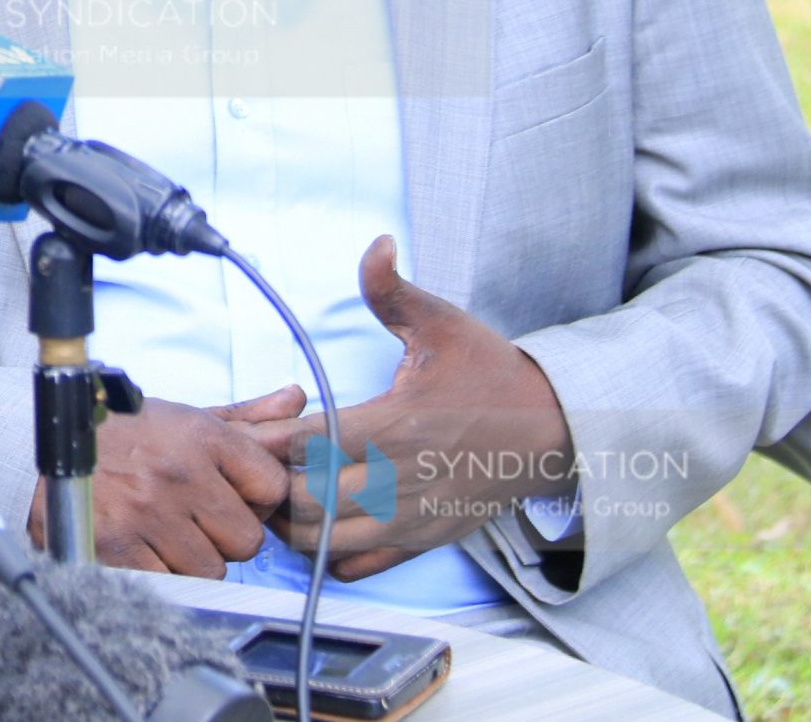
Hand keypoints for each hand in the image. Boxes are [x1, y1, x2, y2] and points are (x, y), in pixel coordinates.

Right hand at [37, 385, 303, 576]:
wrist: (42, 442)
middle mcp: (176, 473)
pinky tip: (141, 547)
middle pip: (246, 540)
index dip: (255, 498)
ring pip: (210, 570)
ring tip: (162, 531)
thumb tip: (296, 399)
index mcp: (199, 436)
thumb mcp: (184, 418)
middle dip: (223, 535)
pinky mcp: (116, 549)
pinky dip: (158, 574)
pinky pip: (170, 584)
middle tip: (192, 517)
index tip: (230, 493)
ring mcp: (145, 514)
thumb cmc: (120, 431)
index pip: (272, 487)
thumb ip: (246, 417)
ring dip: (190, 559)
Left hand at [246, 236, 574, 580]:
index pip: (305, 444)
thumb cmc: (491, 372)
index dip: (269, 438)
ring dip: (293, 522)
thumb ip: (393, 289)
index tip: (255, 427)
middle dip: (271, 484)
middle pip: (304, 501)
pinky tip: (320, 520)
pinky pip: (358, 567)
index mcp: (395, 424)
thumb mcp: (441, 323)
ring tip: (283, 491)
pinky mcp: (424, 543)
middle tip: (256, 464)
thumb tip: (376, 243)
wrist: (554, 429)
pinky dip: (328, 552)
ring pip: (324, 543)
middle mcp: (401, 480)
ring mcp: (412, 519)